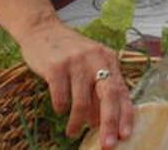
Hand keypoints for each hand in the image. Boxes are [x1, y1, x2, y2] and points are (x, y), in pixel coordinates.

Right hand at [17, 15, 132, 145]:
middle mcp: (96, 58)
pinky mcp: (56, 66)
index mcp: (108, 59)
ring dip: (78, 123)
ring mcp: (76, 61)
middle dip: (109, 123)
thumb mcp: (90, 65)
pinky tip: (60, 110)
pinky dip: (61, 109)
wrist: (42, 29)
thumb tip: (101, 122)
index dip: (125, 115)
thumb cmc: (69, 53)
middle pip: (108, 95)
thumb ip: (98, 89)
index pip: (122, 90)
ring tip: (73, 132)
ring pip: (82, 102)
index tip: (125, 136)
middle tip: (107, 145)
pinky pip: (61, 98)